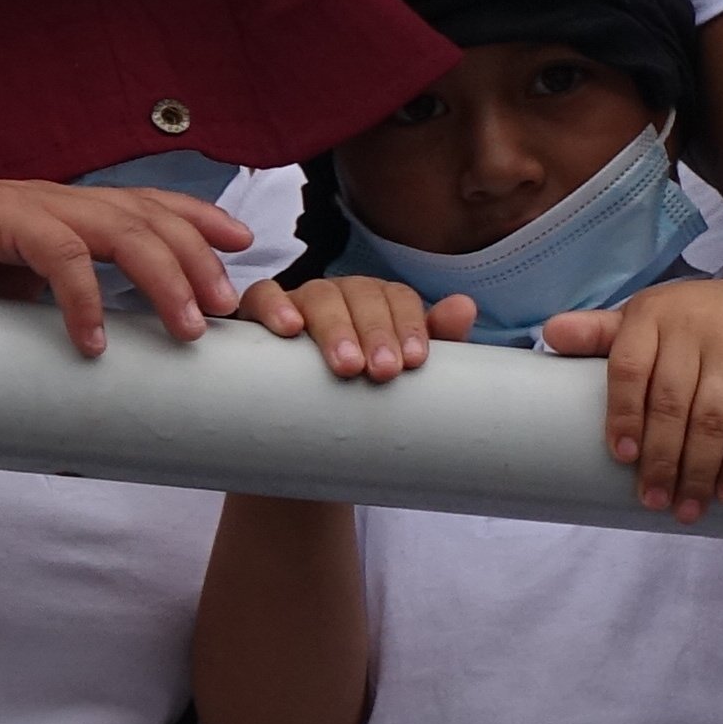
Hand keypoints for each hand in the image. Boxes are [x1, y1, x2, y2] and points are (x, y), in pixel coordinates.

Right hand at [0, 177, 251, 354]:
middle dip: (201, 261)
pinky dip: (82, 297)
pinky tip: (94, 340)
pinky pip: (56, 254)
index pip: (152, 205)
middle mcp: (62, 200)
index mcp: (71, 209)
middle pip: (153, 219)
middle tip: (230, 309)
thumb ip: (60, 298)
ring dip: (163, 280)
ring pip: (120, 232)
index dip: (201, 219)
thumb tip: (98, 354)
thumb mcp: (16, 282)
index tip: (247, 245)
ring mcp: (32, 205)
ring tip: (188, 329)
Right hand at [240, 269, 475, 381]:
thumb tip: (465, 306)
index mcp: (379, 303)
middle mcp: (342, 295)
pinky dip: (275, 305)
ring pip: (320, 295)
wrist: (297, 429)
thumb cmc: (357, 392)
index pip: (399, 298)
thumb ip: (436, 341)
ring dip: (335, 326)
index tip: (414, 362)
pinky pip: (263, 295)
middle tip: (383, 372)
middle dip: (376, 331)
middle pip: (362, 294)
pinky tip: (289, 329)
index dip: (409, 325)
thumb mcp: (397, 371)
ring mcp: (300, 300)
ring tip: (346, 365)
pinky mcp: (257, 313)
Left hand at [545, 274, 722, 520]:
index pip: (628, 367)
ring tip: (687, 510)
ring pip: (712, 418)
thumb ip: (603, 332)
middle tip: (652, 501)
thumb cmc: (702, 324)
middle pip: (671, 402)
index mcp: (652, 314)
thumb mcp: (654, 318)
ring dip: (698, 471)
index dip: (624, 414)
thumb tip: (549, 333)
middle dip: (660, 460)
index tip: (622, 458)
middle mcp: (693, 323)